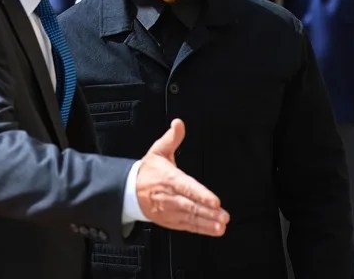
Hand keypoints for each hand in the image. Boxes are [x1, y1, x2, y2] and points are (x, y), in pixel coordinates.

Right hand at [136, 119, 228, 235]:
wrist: (129, 191)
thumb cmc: (148, 171)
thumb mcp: (158, 150)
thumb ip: (171, 138)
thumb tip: (178, 124)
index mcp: (169, 178)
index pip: (187, 187)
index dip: (201, 195)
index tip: (214, 201)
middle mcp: (170, 196)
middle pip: (190, 206)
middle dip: (207, 213)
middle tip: (223, 216)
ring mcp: (170, 210)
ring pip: (190, 218)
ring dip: (206, 223)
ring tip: (220, 226)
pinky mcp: (170, 220)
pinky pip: (186, 226)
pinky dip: (199, 229)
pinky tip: (212, 230)